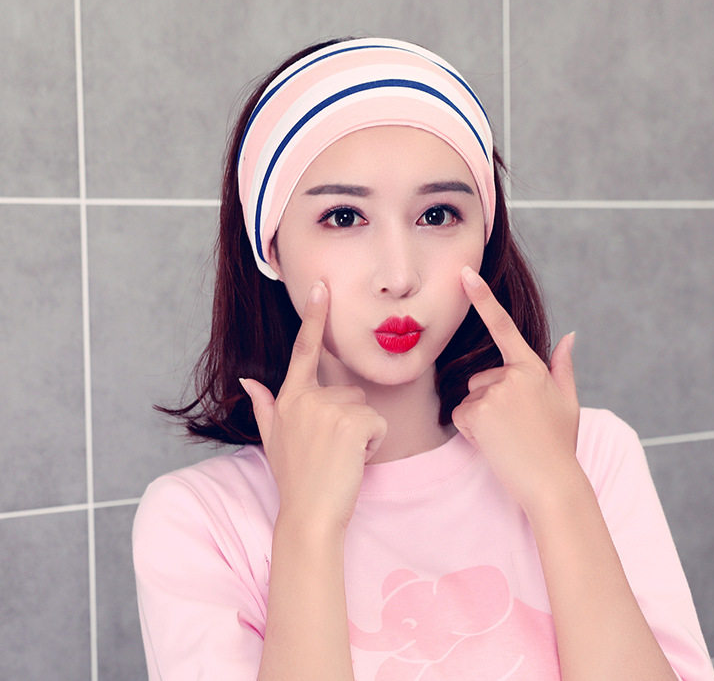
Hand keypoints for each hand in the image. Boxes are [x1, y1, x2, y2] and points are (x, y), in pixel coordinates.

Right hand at [240, 281, 386, 532]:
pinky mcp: (352, 421)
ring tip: (341, 457)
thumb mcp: (272, 439)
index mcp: (289, 398)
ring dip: (362, 433)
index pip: (303, 350)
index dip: (314, 316)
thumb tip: (247, 381)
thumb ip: (263, 406)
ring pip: (365, 408)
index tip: (321, 287)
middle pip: (349, 391)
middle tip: (333, 451)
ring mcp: (328, 407)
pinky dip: (374, 443)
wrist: (308, 515)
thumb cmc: (295, 479)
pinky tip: (354, 461)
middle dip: (350, 419)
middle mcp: (306, 397)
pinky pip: (378, 423)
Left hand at [451, 267, 580, 514]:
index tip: (464, 275)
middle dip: (490, 399)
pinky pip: (461, 415)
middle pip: (480, 377)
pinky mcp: (477, 412)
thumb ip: (562, 366)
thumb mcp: (567, 401)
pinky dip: (471, 430)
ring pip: (470, 397)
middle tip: (515, 426)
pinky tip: (494, 443)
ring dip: (481, 415)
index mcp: (532, 368)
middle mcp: (511, 375)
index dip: (482, 298)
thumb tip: (570, 336)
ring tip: (507, 435)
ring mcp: (493, 393)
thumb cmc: (559, 443)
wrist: (552, 483)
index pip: (503, 326)